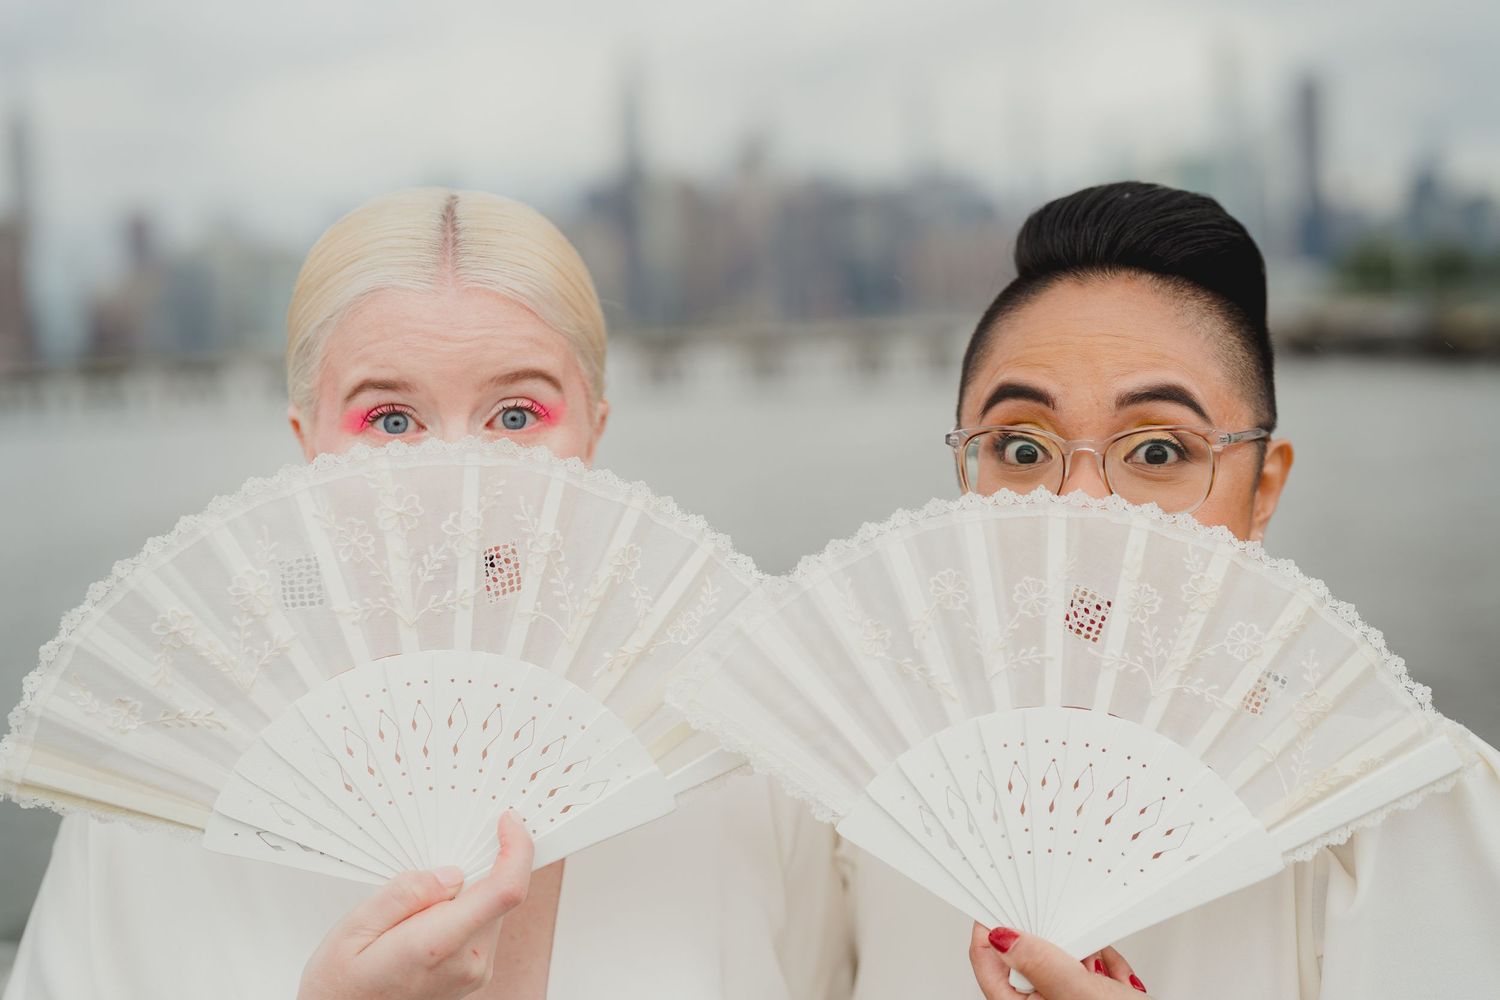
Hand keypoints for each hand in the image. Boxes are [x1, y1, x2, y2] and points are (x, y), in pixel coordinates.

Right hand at [298, 812, 534, 999]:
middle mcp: (468, 962)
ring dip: (465, 892)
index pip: (504, 891)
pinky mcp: (473, 974)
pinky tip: (423, 920)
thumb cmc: (342, 984)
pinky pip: (480, 926)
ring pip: (488, 908)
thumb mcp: (356, 927)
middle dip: (476, 868)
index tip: (508, 823)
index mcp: (439, 944)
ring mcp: (474, 972)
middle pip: (496, 893)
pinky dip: (462, 910)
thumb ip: (406, 894)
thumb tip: (450, 873)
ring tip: (414, 907)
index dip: (516, 849)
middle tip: (435, 862)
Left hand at [969, 924, 1150, 998]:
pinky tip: (1117, 980)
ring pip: (1062, 952)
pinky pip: (1087, 961)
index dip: (990, 923)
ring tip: (1105, 972)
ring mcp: (1060, 995)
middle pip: (1028, 949)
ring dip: (1089, 953)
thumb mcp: (1077, 992)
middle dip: (1057, 940)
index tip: (1001, 897)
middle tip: (1073, 938)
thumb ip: (1040, 962)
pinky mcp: (1085, 991)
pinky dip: (1105, 964)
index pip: (986, 956)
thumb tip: (1002, 935)